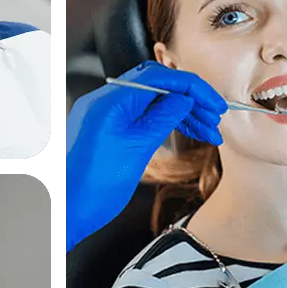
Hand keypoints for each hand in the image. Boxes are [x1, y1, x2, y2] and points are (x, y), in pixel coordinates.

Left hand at [65, 60, 227, 251]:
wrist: (72, 209)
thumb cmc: (95, 185)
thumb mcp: (138, 148)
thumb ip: (163, 118)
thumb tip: (184, 99)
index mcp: (110, 101)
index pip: (159, 78)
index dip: (191, 88)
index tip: (213, 102)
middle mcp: (106, 101)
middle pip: (158, 86)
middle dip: (189, 100)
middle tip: (214, 117)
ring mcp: (107, 114)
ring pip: (153, 102)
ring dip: (182, 113)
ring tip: (208, 131)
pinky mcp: (110, 127)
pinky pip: (143, 115)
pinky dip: (166, 121)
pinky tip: (188, 131)